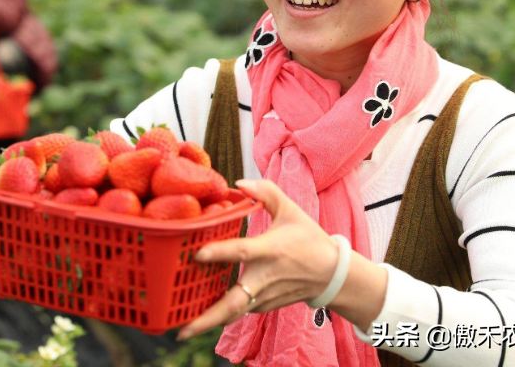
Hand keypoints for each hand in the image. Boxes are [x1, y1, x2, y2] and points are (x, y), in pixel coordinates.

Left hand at [176, 179, 339, 340]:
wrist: (332, 274)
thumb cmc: (309, 238)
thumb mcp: (291, 210)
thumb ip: (266, 192)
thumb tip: (239, 183)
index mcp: (270, 250)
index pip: (242, 251)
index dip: (220, 252)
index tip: (197, 254)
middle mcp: (265, 277)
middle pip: (233, 303)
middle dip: (207, 319)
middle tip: (182, 332)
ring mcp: (265, 296)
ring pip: (233, 312)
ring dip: (209, 322)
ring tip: (182, 331)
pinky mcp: (265, 305)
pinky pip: (240, 309)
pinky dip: (222, 311)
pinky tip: (203, 310)